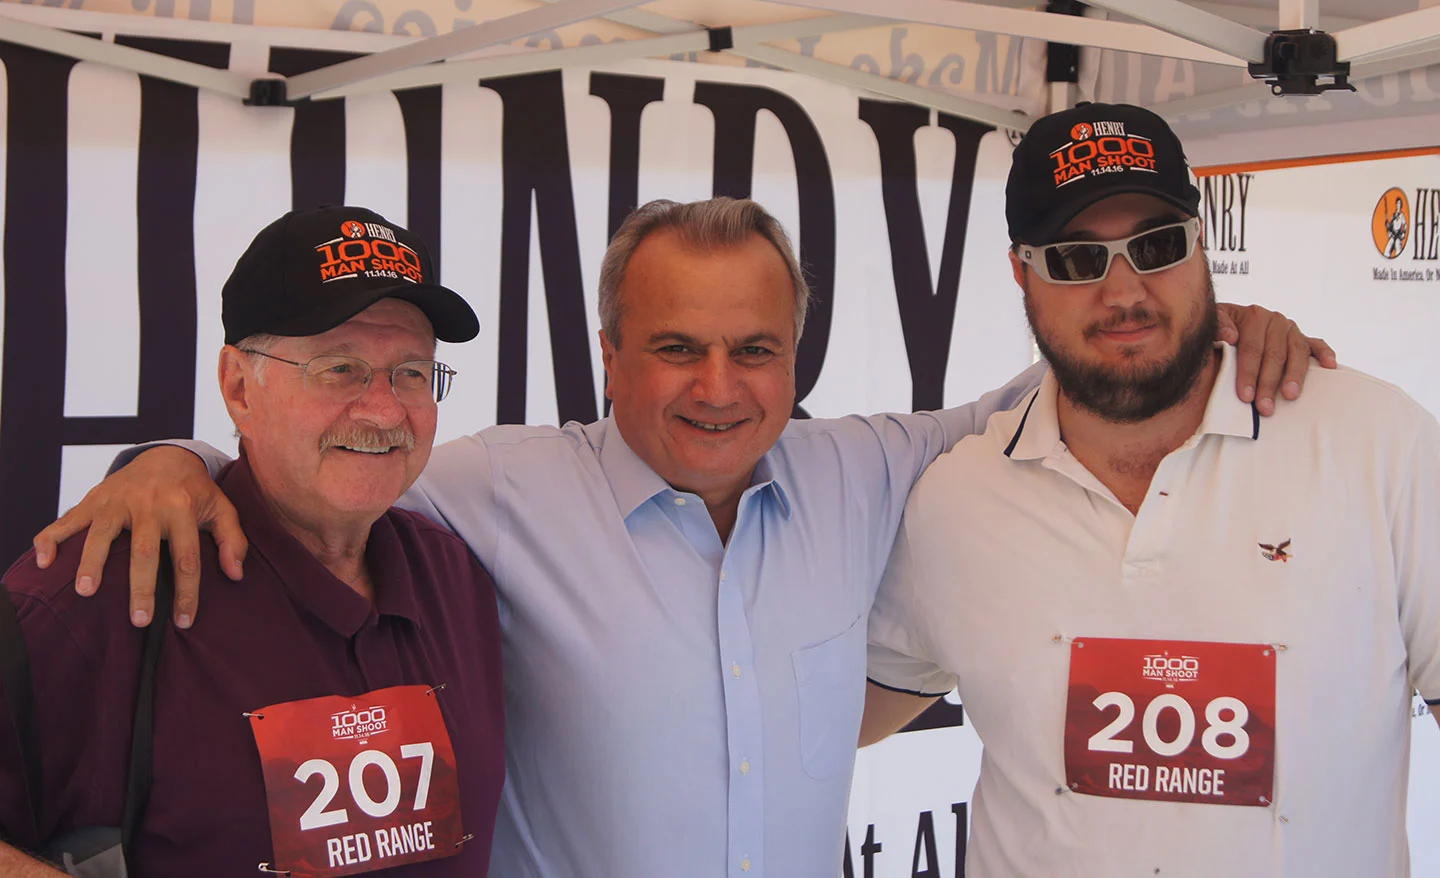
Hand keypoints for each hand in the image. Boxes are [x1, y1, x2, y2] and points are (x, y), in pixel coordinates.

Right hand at [31, 446, 245, 628]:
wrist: (165, 455)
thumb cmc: (195, 491)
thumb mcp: (222, 509)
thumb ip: (232, 540)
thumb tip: (236, 575)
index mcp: (182, 508)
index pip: (187, 557)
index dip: (187, 592)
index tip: (185, 622)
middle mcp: (149, 504)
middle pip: (144, 550)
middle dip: (141, 587)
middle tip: (139, 620)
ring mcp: (117, 501)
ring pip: (102, 534)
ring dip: (91, 563)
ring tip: (87, 592)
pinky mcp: (94, 499)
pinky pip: (68, 520)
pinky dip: (52, 539)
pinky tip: (43, 561)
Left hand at [1216, 303, 1336, 415]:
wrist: (1229, 324)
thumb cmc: (1218, 331)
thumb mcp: (1210, 326)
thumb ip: (1216, 327)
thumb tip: (1230, 336)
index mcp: (1253, 316)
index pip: (1251, 348)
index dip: (1248, 373)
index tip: (1245, 396)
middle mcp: (1274, 320)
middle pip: (1274, 354)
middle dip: (1268, 383)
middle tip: (1265, 407)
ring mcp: (1290, 329)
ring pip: (1297, 351)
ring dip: (1295, 375)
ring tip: (1290, 396)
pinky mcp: (1303, 337)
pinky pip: (1317, 344)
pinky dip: (1325, 353)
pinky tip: (1330, 365)